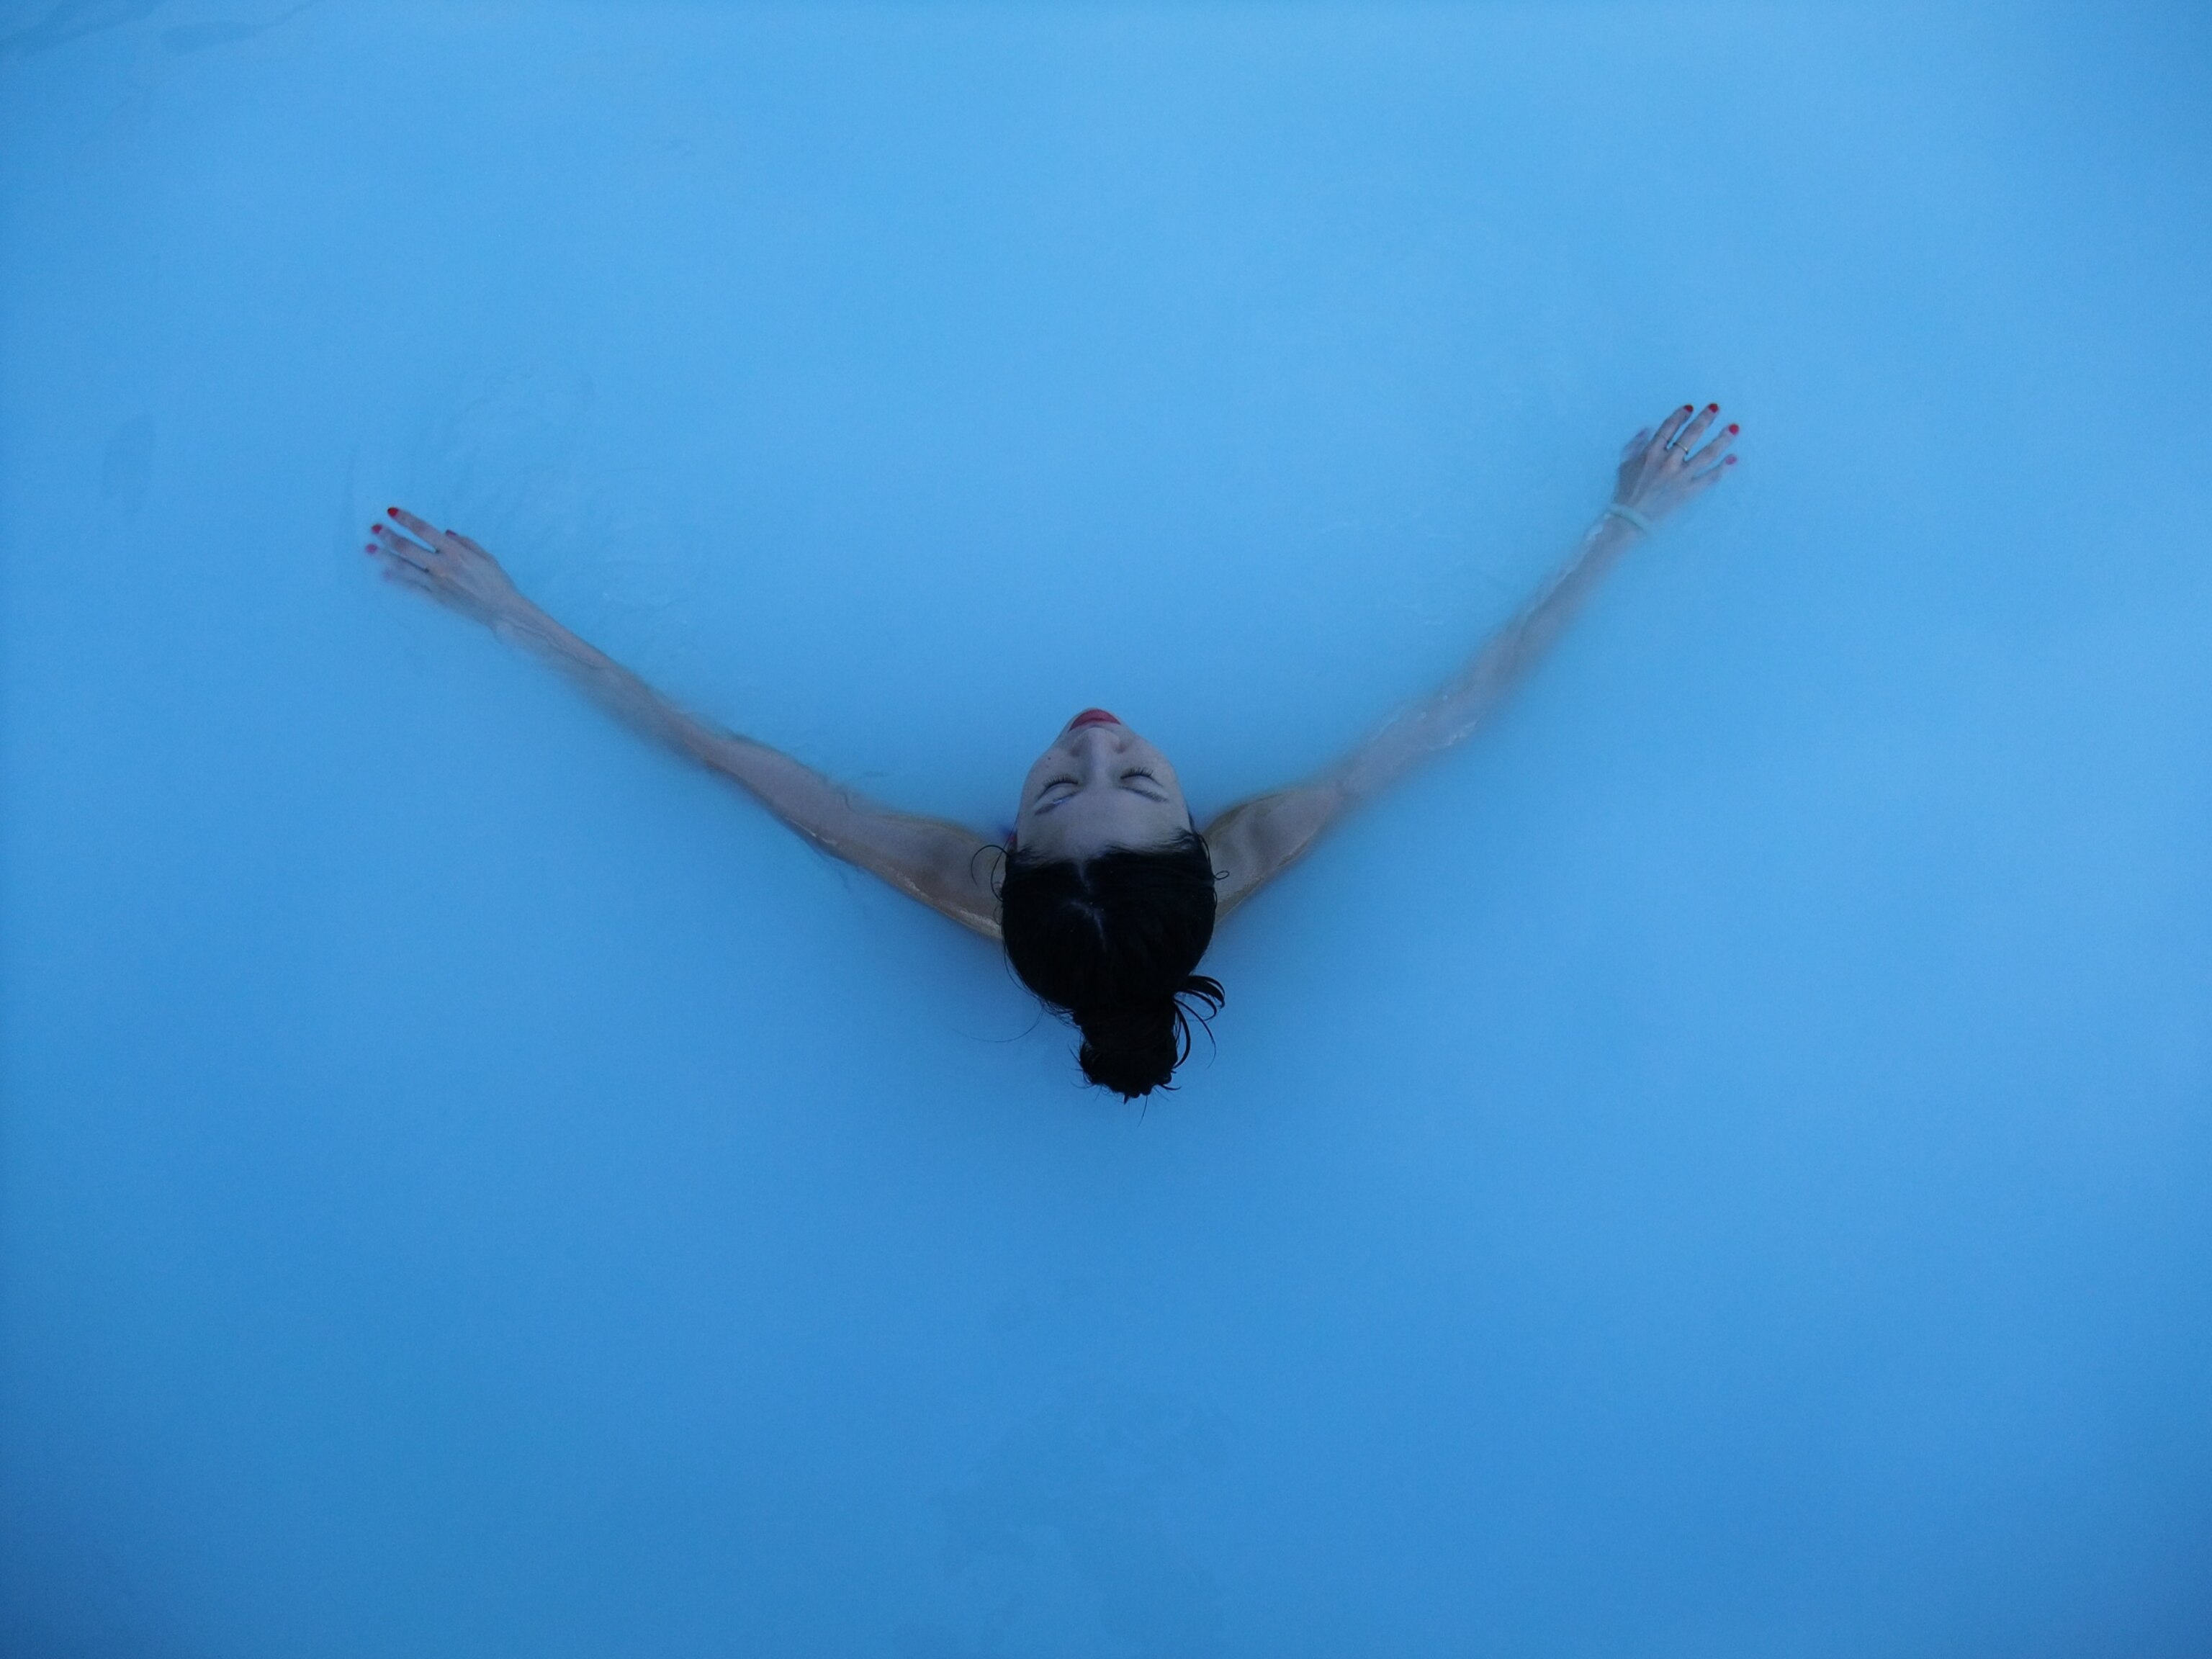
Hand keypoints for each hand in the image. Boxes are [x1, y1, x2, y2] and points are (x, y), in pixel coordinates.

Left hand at [366, 507, 524, 625]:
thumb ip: (465, 543)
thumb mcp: (486, 556)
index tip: (391, 512)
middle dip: (388, 536)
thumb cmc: (497, 582)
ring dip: (384, 557)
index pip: (424, 530)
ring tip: (369, 549)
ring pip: (404, 567)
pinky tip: (383, 575)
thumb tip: (446, 534)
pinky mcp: (435, 598)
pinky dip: (396, 581)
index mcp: (455, 551)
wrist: (501, 610)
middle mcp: (442, 565)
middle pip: (407, 548)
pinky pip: (411, 588)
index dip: (406, 519)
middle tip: (374, 529)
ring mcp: (436, 583)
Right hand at [1612, 403, 1739, 525]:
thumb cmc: (1625, 494)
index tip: (1690, 408)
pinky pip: (1710, 477)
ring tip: (1734, 428)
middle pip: (1691, 435)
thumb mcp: (1624, 465)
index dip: (1680, 416)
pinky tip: (1733, 458)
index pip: (1668, 428)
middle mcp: (1668, 461)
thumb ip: (1635, 444)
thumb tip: (1648, 428)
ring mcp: (1680, 476)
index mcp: (1650, 453)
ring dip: (1722, 439)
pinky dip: (1723, 468)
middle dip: (1705, 419)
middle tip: (1716, 408)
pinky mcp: (1689, 492)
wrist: (1629, 521)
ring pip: (1706, 453)